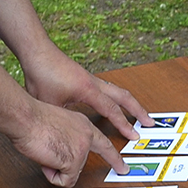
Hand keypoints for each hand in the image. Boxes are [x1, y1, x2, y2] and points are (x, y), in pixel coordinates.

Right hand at [10, 95, 129, 185]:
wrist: (26, 118)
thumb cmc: (32, 120)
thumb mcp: (57, 126)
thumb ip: (66, 139)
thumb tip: (62, 159)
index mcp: (82, 124)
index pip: (103, 140)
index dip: (114, 152)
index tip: (123, 162)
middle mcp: (86, 135)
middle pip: (103, 153)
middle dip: (115, 162)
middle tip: (123, 170)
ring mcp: (82, 148)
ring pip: (74, 171)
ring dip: (58, 169)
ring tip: (47, 153)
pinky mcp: (74, 160)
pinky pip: (64, 180)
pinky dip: (52, 176)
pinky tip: (46, 161)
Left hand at [20, 41, 150, 142]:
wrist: (37, 51)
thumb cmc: (42, 75)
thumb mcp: (50, 103)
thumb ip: (62, 119)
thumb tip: (66, 136)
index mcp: (88, 90)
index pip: (111, 110)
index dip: (123, 124)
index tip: (134, 135)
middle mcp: (94, 82)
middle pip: (124, 96)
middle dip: (138, 110)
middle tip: (149, 122)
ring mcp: (91, 78)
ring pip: (117, 91)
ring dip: (129, 102)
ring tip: (137, 113)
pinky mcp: (85, 77)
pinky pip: (108, 88)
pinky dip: (117, 98)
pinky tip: (112, 104)